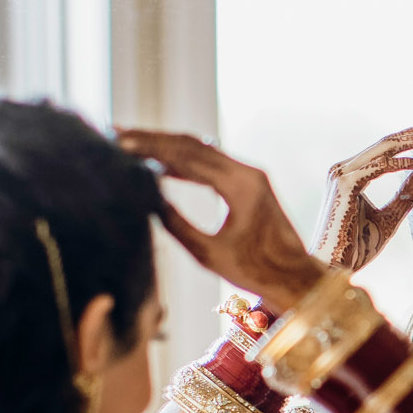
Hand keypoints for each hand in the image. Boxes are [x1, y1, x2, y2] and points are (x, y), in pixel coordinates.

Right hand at [115, 129, 324, 306]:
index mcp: (240, 186)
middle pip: (192, 145)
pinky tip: (160, 167)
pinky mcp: (249, 183)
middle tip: (117, 134)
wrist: (295, 279)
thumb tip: (147, 199)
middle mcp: (247, 172)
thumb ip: (177, 225)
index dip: (151, 149)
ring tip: (131, 145)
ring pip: (201, 151)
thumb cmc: (256, 273)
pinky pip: (211, 165)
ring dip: (166, 147)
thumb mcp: (209, 254)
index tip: (120, 144)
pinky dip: (184, 163)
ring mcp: (250, 175)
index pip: (187, 156)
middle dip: (153, 139)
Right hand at [312, 112, 412, 270]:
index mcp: (351, 174)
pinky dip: (404, 163)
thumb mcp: (388, 217)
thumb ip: (403, 196)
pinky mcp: (345, 183)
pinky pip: (380, 166)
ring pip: (385, 147)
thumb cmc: (357, 247)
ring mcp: (342, 173)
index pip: (386, 149)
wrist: (334, 268)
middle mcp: (344, 168)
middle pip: (387, 142)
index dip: (412, 137)